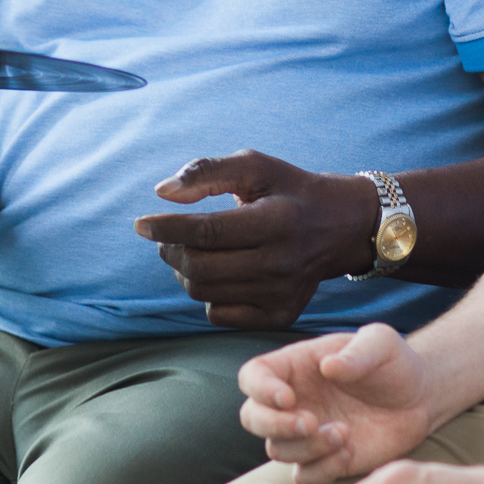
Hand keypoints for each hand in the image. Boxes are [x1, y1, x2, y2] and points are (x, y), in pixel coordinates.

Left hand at [133, 151, 379, 329]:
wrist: (341, 227)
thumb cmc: (289, 190)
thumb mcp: (255, 166)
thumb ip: (207, 172)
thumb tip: (162, 192)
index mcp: (276, 221)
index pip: (206, 232)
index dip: (166, 228)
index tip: (141, 224)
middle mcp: (281, 263)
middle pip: (199, 267)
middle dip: (170, 249)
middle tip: (166, 237)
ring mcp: (282, 295)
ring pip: (203, 292)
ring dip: (184, 270)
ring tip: (190, 251)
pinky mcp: (280, 316)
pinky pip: (219, 313)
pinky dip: (207, 293)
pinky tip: (219, 272)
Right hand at [237, 324, 434, 483]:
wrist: (419, 399)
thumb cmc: (394, 363)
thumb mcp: (381, 343)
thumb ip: (356, 352)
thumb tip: (328, 367)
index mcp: (294, 367)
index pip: (253, 376)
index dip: (260, 389)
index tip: (288, 397)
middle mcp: (293, 402)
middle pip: (252, 418)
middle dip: (275, 424)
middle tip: (310, 422)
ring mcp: (305, 435)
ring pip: (277, 450)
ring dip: (306, 447)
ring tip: (345, 433)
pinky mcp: (324, 461)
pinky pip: (304, 477)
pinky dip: (321, 470)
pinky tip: (349, 452)